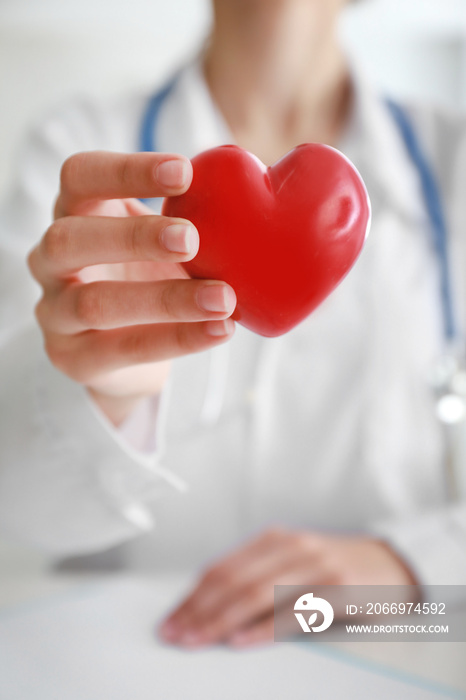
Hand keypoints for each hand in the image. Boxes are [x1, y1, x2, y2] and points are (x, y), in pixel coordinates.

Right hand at [28, 151, 235, 423]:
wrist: (123, 350)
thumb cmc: (147, 275)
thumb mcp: (160, 241)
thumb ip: (191, 216)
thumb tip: (268, 188)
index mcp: (74, 214)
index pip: (79, 177)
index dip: (125, 171)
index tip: (185, 172)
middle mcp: (50, 260)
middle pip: (71, 239)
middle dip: (133, 237)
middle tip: (192, 240)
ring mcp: (55, 312)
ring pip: (96, 304)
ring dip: (164, 299)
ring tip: (223, 298)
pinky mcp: (73, 358)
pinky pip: (122, 350)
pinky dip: (176, 340)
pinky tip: (221, 330)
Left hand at [159, 527, 417, 648]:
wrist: (390, 566)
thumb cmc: (335, 568)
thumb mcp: (292, 563)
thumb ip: (257, 577)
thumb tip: (208, 609)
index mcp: (274, 540)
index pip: (221, 569)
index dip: (192, 597)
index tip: (172, 620)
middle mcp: (291, 548)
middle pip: (233, 581)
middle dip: (199, 610)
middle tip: (176, 634)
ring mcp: (315, 566)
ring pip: (256, 594)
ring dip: (221, 621)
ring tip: (197, 640)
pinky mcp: (338, 588)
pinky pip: (294, 611)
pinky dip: (264, 629)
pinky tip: (242, 641)